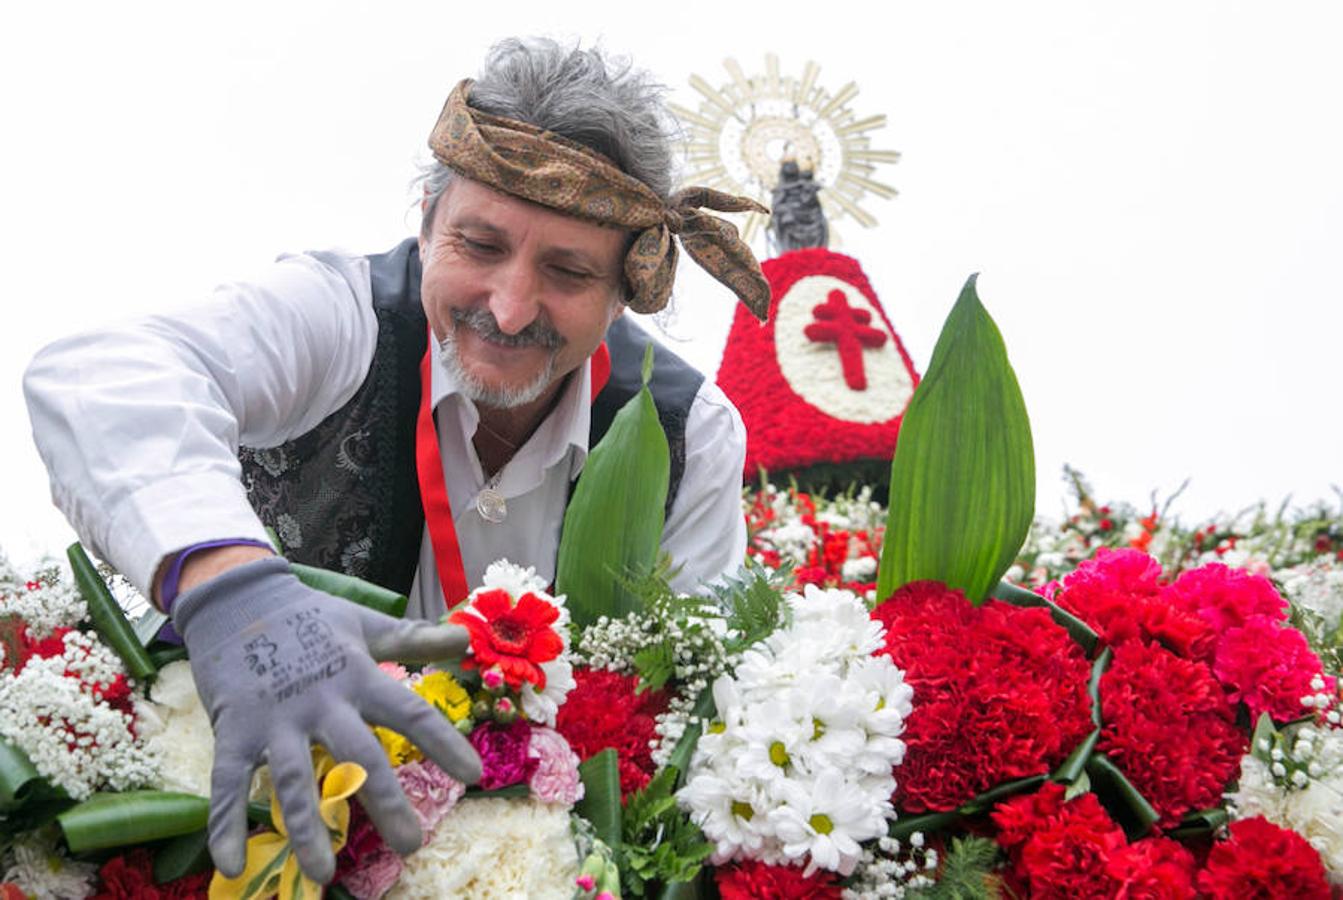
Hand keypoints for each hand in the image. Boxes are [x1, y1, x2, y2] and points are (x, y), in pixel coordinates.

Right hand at [171, 556, 480, 882]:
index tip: (474, 776)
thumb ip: (414, 639)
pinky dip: (226, 825)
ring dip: (308, 827)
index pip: (409, 712)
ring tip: (324, 874)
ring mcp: (274, 719)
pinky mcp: (232, 731)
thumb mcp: (366, 624)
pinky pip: (227, 784)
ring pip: (292, 779)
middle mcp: (320, 701)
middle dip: (386, 801)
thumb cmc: (309, 616)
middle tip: (412, 844)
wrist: (236, 598)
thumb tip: (466, 639)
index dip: (443, 743)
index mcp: (357, 675)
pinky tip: (232, 867)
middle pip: (358, 755)